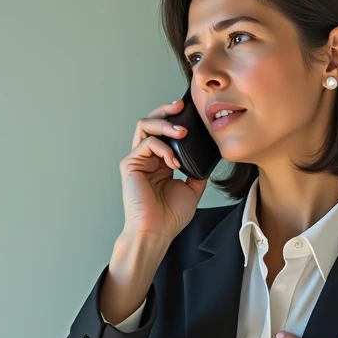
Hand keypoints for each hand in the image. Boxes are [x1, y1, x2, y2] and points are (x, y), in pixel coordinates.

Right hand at [118, 96, 207, 241]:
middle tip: (182, 106)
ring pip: (145, 126)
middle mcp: (147, 157)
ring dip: (165, 125)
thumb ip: (197, 170)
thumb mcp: (192, 188)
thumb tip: (208, 157)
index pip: (164, 131)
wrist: (157, 232)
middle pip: (151, 122)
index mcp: (160, 162)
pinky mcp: (130, 164)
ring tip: (182, 132)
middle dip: (166, 110)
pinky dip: (164, 148)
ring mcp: (137, 159)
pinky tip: (174, 162)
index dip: (176, 119)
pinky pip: (147, 144)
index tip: (191, 113)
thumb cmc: (170, 216)